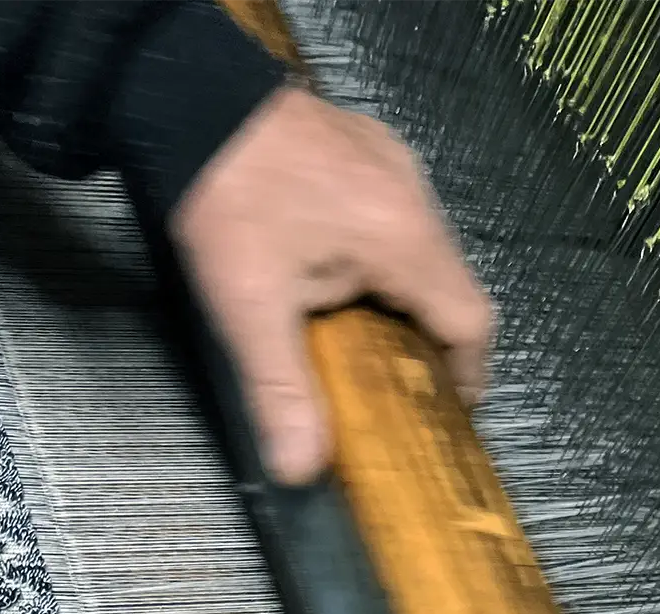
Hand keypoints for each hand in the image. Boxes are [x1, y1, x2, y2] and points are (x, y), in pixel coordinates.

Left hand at [169, 83, 493, 485]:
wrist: (190, 99)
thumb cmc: (225, 197)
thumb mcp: (251, 309)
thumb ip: (282, 392)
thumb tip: (300, 468)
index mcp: (403, 240)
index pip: (470, 320)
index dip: (468, 372)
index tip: (453, 406)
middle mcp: (414, 197)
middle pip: (452, 286)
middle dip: (432, 338)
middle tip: (400, 379)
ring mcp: (393, 166)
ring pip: (425, 250)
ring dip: (405, 295)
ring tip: (365, 332)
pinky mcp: (367, 149)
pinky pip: (398, 215)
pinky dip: (384, 256)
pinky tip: (337, 270)